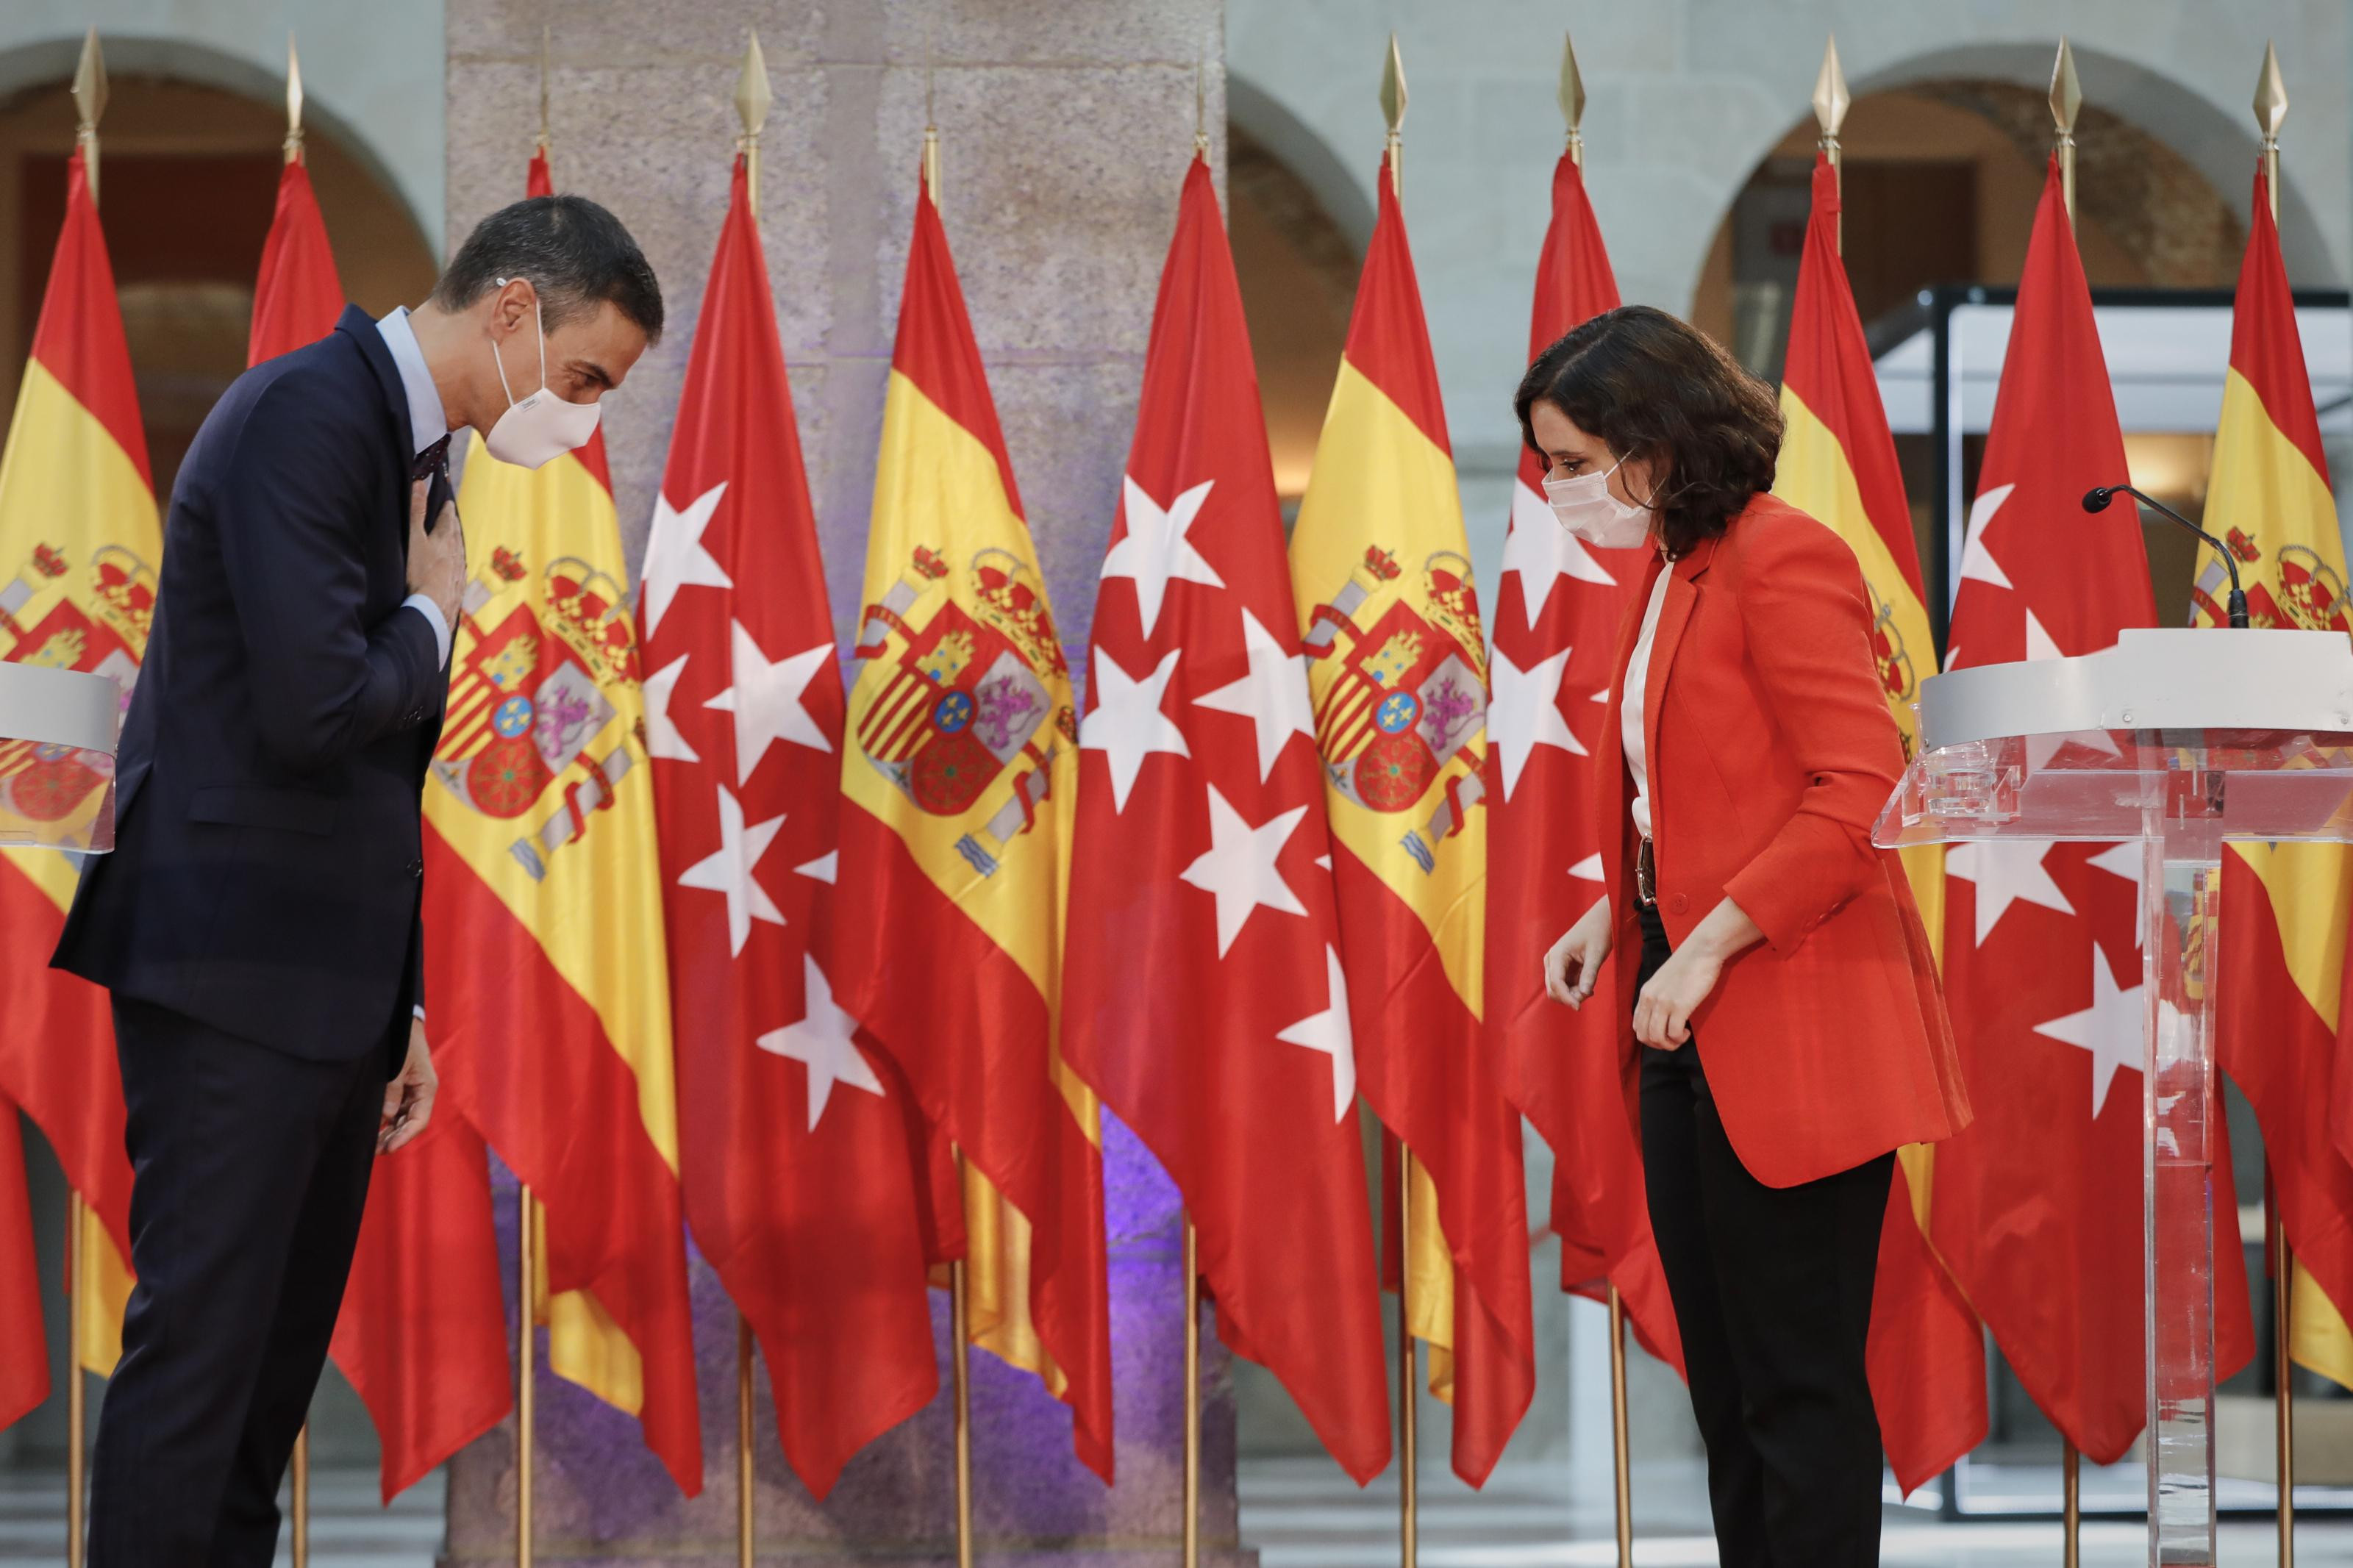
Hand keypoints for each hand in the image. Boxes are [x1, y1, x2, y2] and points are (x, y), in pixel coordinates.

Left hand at [379, 1018, 436, 1153]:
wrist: (401, 1021)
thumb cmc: (403, 1041)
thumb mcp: (398, 1066)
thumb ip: (392, 1092)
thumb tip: (385, 1117)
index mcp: (426, 1088)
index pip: (419, 1120)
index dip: (404, 1136)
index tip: (388, 1148)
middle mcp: (420, 1092)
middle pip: (410, 1123)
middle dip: (394, 1138)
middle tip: (374, 1151)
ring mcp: (411, 1090)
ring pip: (402, 1118)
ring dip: (389, 1132)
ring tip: (371, 1144)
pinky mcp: (401, 1087)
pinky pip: (395, 1109)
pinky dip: (386, 1120)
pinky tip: (373, 1128)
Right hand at [405, 477, 466, 629]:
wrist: (433, 609)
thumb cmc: (420, 573)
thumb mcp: (415, 539)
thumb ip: (417, 512)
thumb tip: (420, 484)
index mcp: (446, 540)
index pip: (448, 519)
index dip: (447, 509)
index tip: (448, 502)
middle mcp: (456, 554)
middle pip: (456, 535)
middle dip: (453, 524)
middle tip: (452, 516)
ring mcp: (458, 572)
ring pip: (459, 552)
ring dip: (456, 543)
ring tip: (454, 538)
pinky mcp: (457, 587)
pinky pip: (459, 569)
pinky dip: (456, 562)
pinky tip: (456, 567)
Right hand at [1543, 896, 1612, 1008]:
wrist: (1601, 919)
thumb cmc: (1599, 932)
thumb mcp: (1596, 954)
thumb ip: (1589, 974)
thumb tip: (1583, 994)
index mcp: (1557, 954)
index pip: (1555, 982)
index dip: (1566, 997)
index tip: (1579, 1007)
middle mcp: (1552, 960)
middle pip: (1553, 989)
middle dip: (1569, 997)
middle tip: (1589, 994)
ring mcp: (1556, 964)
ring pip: (1558, 989)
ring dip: (1572, 995)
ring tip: (1590, 989)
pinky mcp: (1563, 968)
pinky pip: (1565, 985)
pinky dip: (1574, 990)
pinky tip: (1588, 987)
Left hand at [1633, 942, 1722, 1050]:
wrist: (1701, 951)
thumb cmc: (1687, 966)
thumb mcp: (1663, 982)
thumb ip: (1658, 997)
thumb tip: (1661, 1018)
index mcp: (1645, 994)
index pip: (1636, 1026)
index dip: (1650, 1037)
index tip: (1665, 1035)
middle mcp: (1650, 999)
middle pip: (1643, 1036)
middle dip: (1659, 1045)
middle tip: (1673, 1040)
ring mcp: (1664, 1003)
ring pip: (1656, 1038)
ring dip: (1669, 1044)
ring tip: (1681, 1037)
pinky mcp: (1680, 1005)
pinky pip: (1673, 1033)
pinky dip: (1679, 1038)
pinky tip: (1686, 1032)